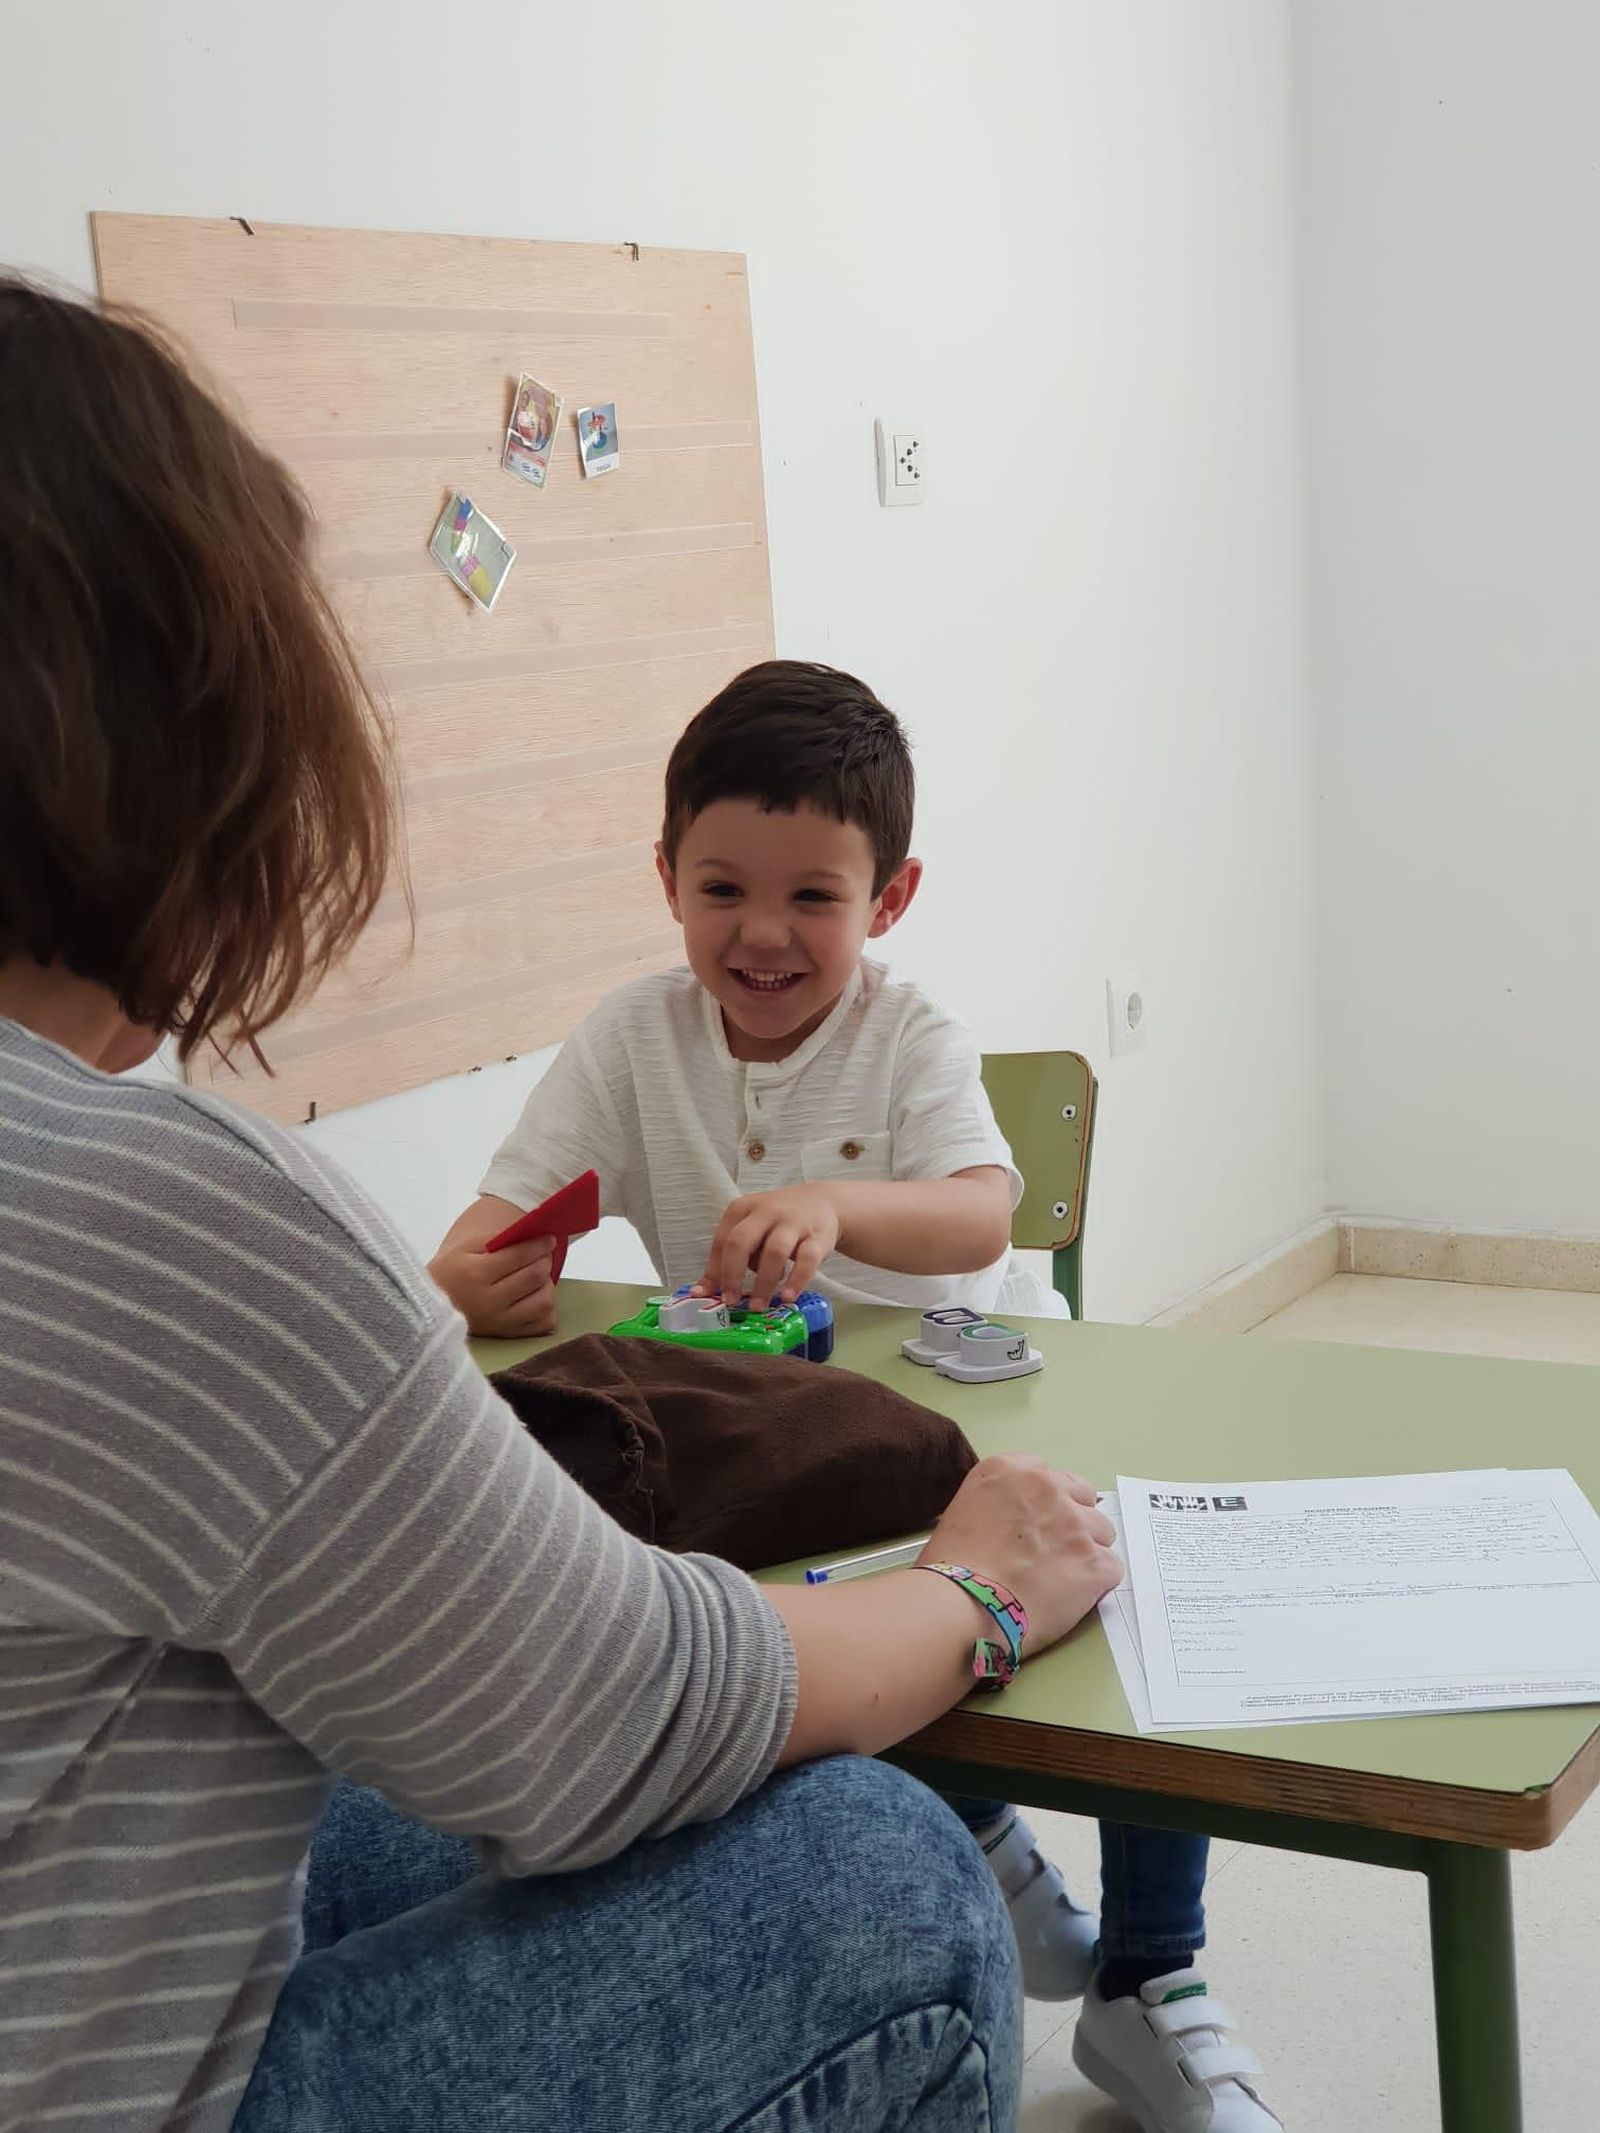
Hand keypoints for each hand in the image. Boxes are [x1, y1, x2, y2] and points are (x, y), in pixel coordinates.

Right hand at [428, 1233, 558, 1338]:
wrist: (428, 1309)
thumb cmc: (449, 1273)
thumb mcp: (463, 1248)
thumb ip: (494, 1238)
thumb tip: (527, 1233)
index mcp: (476, 1274)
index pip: (519, 1256)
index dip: (539, 1244)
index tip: (548, 1239)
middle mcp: (489, 1301)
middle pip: (534, 1276)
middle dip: (544, 1260)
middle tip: (543, 1254)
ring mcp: (499, 1322)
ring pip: (543, 1301)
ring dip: (547, 1284)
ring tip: (538, 1277)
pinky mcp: (506, 1336)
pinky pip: (541, 1324)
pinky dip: (546, 1309)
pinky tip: (536, 1297)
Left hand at [696, 1184, 840, 1309]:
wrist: (822, 1201)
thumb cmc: (778, 1221)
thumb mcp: (751, 1228)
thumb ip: (730, 1255)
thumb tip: (704, 1291)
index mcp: (742, 1209)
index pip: (721, 1241)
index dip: (713, 1271)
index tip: (707, 1295)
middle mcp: (766, 1212)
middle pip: (741, 1242)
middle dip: (733, 1274)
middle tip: (731, 1301)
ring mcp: (793, 1222)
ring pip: (774, 1252)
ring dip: (764, 1282)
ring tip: (758, 1306)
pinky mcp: (817, 1236)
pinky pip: (807, 1260)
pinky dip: (796, 1280)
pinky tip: (787, 1296)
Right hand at [920, 1456, 1120, 1653]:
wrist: (962, 1604)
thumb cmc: (950, 1568)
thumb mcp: (963, 1512)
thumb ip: (997, 1507)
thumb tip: (1009, 1528)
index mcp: (1010, 1470)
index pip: (1049, 1476)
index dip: (1046, 1504)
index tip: (1037, 1526)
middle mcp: (1047, 1487)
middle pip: (1082, 1497)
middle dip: (1073, 1522)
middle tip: (1053, 1552)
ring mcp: (1076, 1524)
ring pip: (1102, 1532)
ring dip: (1086, 1552)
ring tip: (1060, 1579)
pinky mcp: (1095, 1562)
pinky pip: (1112, 1569)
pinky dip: (1096, 1584)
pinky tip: (1072, 1597)